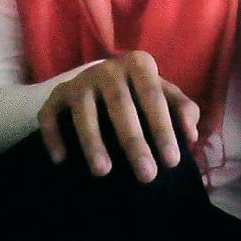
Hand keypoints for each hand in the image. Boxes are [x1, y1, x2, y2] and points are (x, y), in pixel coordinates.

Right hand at [38, 50, 199, 182]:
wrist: (100, 83)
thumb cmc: (140, 94)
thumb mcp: (164, 96)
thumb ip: (182, 110)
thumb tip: (190, 134)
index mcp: (138, 64)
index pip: (153, 97)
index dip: (164, 129)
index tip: (172, 161)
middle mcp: (107, 68)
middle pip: (120, 105)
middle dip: (134, 142)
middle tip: (146, 175)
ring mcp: (79, 81)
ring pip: (84, 111)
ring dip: (93, 142)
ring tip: (103, 172)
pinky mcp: (56, 95)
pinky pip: (50, 115)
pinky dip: (53, 136)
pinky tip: (61, 159)